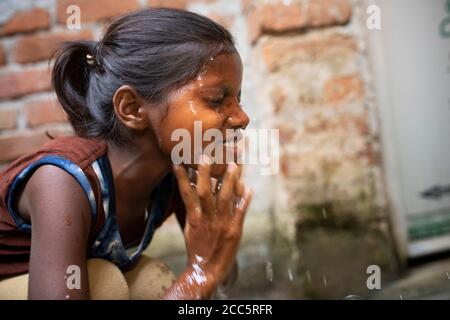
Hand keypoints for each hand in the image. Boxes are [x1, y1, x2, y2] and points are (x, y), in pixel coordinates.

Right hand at [172, 156, 251, 285]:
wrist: (206, 270)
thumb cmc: (197, 248)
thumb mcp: (190, 228)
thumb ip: (192, 209)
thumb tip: (190, 191)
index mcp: (194, 217)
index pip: (187, 194)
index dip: (182, 178)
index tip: (178, 162)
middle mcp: (207, 218)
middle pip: (205, 192)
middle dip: (206, 173)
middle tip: (206, 155)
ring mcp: (222, 224)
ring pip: (225, 199)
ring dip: (230, 181)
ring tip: (234, 164)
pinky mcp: (234, 231)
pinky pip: (240, 213)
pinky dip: (245, 201)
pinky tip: (249, 189)